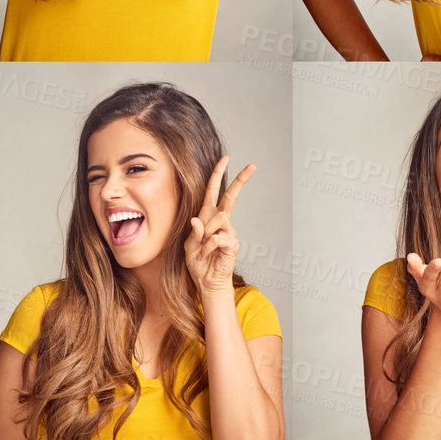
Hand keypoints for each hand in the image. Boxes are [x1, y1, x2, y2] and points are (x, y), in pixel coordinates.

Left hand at [185, 156, 253, 295]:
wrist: (207, 281)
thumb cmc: (198, 262)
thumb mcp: (188, 245)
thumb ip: (192, 232)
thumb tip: (197, 220)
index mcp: (208, 216)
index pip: (214, 191)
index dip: (218, 174)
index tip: (226, 158)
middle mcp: (221, 222)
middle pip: (231, 196)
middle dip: (241, 180)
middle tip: (252, 165)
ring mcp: (229, 232)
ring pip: (218, 219)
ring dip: (205, 234)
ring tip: (201, 249)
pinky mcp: (233, 244)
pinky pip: (217, 238)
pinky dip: (207, 247)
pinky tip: (206, 255)